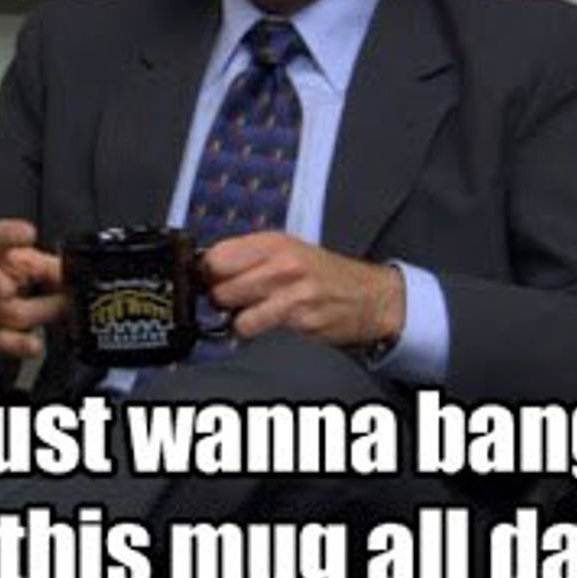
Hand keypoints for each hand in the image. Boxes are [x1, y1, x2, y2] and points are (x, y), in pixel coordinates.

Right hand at [0, 218, 64, 363]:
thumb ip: (36, 259)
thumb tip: (70, 268)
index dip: (9, 234)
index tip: (27, 232)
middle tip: (12, 286)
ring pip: (4, 313)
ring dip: (38, 310)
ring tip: (60, 305)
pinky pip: (0, 344)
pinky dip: (20, 345)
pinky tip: (34, 345)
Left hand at [201, 232, 404, 349]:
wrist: (369, 296)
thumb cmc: (323, 274)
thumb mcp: (287, 250)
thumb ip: (248, 256)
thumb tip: (206, 268)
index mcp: (274, 243)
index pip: (217, 257)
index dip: (208, 272)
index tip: (211, 279)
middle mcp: (283, 265)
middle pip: (221, 288)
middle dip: (221, 300)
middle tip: (235, 300)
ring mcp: (293, 295)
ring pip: (237, 316)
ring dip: (238, 321)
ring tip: (253, 314)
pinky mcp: (301, 323)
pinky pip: (259, 334)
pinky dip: (258, 334)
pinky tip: (271, 326)